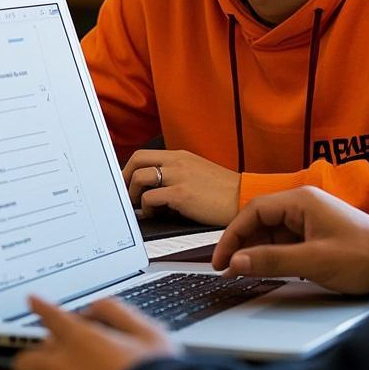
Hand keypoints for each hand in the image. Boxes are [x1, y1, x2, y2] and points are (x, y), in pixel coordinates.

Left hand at [14, 295, 176, 369]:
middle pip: (27, 357)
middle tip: (49, 365)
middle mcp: (60, 365)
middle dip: (37, 358)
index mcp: (81, 339)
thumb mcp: (147, 332)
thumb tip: (93, 308)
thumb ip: (116, 311)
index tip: (32, 301)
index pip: (51, 316)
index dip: (40, 306)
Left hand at [123, 149, 239, 225]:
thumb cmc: (224, 191)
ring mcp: (178, 177)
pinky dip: (147, 209)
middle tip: (126, 194)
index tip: (126, 183)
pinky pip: (150, 198)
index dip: (129, 169)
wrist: (244, 198)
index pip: (144, 154)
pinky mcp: (181, 194)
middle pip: (137, 160)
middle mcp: (177, 162)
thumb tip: (156, 186)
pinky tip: (157, 215)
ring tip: (143, 207)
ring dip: (134, 195)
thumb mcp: (198, 172)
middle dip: (125, 178)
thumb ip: (177, 173)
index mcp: (180, 156)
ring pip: (139, 177)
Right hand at [212, 187, 368, 294]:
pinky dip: (269, 255)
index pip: (254, 211)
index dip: (232, 235)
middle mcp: (302, 206)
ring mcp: (309, 220)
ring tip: (239, 273)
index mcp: (301, 201)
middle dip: (240, 244)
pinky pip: (283, 242)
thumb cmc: (362, 256)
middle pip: (259, 220)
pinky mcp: (314, 235)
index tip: (221, 258)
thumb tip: (236, 263)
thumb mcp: (313, 261)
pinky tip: (261, 269)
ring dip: (254, 251)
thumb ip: (272, 261)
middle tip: (225, 269)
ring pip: (270, 233)